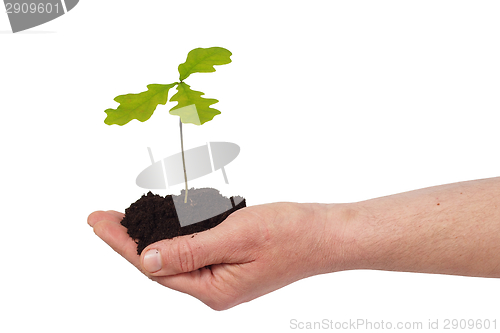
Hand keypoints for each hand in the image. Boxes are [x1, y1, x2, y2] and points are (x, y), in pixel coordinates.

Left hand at [87, 202, 345, 309]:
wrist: (324, 233)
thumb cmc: (289, 234)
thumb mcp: (236, 237)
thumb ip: (190, 250)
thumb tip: (147, 260)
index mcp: (213, 289)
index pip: (155, 267)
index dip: (122, 243)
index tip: (97, 220)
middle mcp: (214, 287)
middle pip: (160, 265)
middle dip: (128, 239)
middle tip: (101, 216)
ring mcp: (223, 275)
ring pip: (175, 256)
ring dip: (149, 236)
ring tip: (123, 219)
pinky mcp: (230, 261)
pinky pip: (193, 249)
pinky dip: (174, 235)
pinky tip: (163, 222)